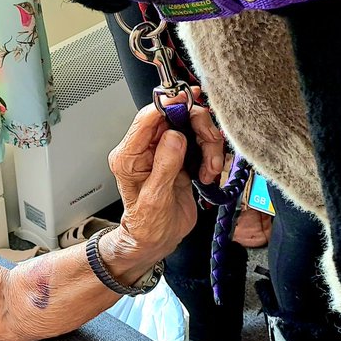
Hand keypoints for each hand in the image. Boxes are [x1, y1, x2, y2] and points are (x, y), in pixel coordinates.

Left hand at [107, 88, 224, 265]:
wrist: (157, 239)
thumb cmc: (148, 224)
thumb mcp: (155, 197)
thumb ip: (165, 164)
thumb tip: (174, 136)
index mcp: (129, 155)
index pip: (147, 118)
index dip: (169, 105)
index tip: (188, 101)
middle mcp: (146, 149)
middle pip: (175, 117)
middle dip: (198, 128)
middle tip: (209, 144)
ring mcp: (165, 151)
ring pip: (192, 128)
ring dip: (208, 145)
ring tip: (209, 169)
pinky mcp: (180, 157)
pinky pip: (201, 144)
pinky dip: (210, 155)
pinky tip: (207, 173)